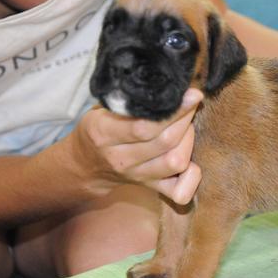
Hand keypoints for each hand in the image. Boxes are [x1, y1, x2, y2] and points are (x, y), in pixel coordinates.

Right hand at [68, 89, 202, 203]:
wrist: (85, 165)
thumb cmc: (99, 128)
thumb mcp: (103, 109)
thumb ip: (129, 100)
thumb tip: (165, 85)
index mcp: (104, 134)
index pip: (144, 126)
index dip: (174, 111)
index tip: (192, 94)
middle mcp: (121, 159)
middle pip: (166, 142)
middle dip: (186, 119)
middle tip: (190, 104)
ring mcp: (137, 176)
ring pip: (176, 162)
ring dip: (189, 140)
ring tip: (187, 126)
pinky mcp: (151, 188)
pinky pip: (180, 192)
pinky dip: (192, 177)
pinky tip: (190, 159)